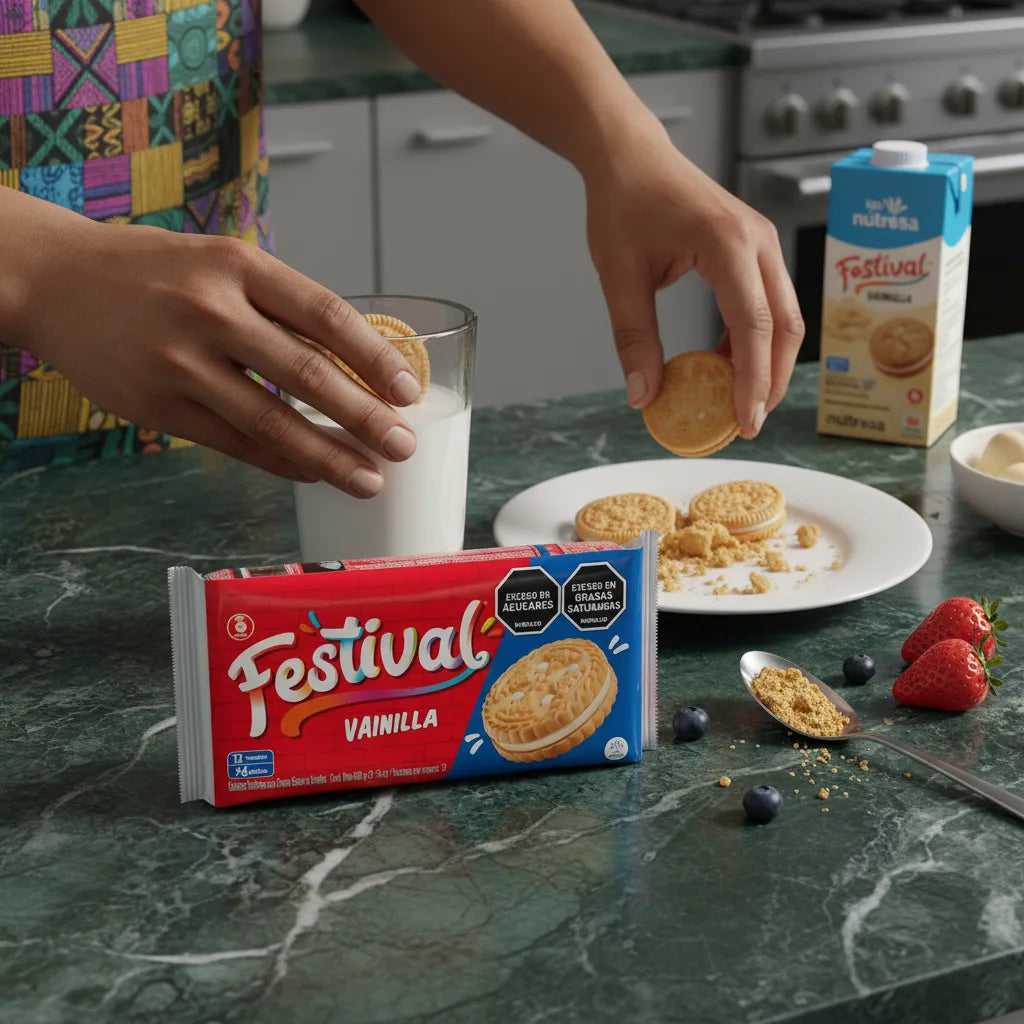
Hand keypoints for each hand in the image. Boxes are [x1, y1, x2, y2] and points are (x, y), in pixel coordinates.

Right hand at [21, 219, 422, 496]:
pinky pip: (234, 443)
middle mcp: (211, 311)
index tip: (408, 391)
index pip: (324, 314)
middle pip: (306, 373)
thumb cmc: (158, 273)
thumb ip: (282, 306)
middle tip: (403, 445)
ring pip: (271, 421)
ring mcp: (179, 362)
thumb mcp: (223, 263)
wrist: (57, 281)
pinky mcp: (157, 406)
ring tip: (369, 479)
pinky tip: (312, 474)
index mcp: (239, 265)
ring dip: (327, 456)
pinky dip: (280, 462)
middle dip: (364, 416)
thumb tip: (357, 364)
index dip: (374, 357)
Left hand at [584, 127, 804, 438]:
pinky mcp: (755, 248)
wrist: (631, 156)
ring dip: (766, 363)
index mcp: (728, 245)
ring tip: (738, 402)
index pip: (754, 327)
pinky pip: (768, 302)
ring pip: (784, 317)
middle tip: (747, 425)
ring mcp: (762, 242)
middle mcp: (758, 241)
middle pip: (786, 326)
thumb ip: (633, 338)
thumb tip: (643, 397)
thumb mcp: (619, 276)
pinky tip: (725, 363)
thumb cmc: (624, 204)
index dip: (752, 382)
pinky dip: (754, 339)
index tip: (744, 424)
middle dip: (771, 381)